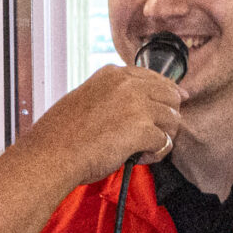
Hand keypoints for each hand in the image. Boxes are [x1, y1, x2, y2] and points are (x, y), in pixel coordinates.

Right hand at [25, 63, 183, 188]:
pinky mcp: (142, 129)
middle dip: (167, 117)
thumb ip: (114, 96)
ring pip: (172, 120)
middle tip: (154, 134)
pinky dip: (156, 154)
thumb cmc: (64, 134)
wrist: (53, 153)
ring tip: (142, 149)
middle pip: (171, 97)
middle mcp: (128, 85)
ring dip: (162, 137)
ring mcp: (136, 105)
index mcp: (113, 75)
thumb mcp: (87, 98)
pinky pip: (165, 142)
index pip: (155, 78)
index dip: (169, 91)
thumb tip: (139, 105)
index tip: (180, 98)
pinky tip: (139, 157)